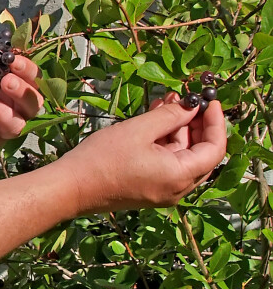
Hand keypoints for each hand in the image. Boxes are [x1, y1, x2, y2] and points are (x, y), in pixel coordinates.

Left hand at [0, 47, 43, 152]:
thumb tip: (4, 51)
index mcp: (15, 87)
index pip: (34, 81)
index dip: (28, 71)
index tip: (14, 62)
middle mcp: (13, 109)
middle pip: (33, 106)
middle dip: (22, 93)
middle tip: (6, 81)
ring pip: (15, 126)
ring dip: (1, 111)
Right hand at [58, 96, 226, 213]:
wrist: (71, 187)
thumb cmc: (103, 158)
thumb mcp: (139, 130)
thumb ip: (170, 116)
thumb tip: (193, 105)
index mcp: (180, 176)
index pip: (215, 149)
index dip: (216, 122)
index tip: (209, 99)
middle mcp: (177, 188)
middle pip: (201, 154)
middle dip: (196, 124)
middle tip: (187, 97)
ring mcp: (163, 190)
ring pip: (182, 156)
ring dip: (178, 129)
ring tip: (166, 101)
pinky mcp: (150, 188)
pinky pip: (167, 163)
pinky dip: (165, 141)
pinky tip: (154, 119)